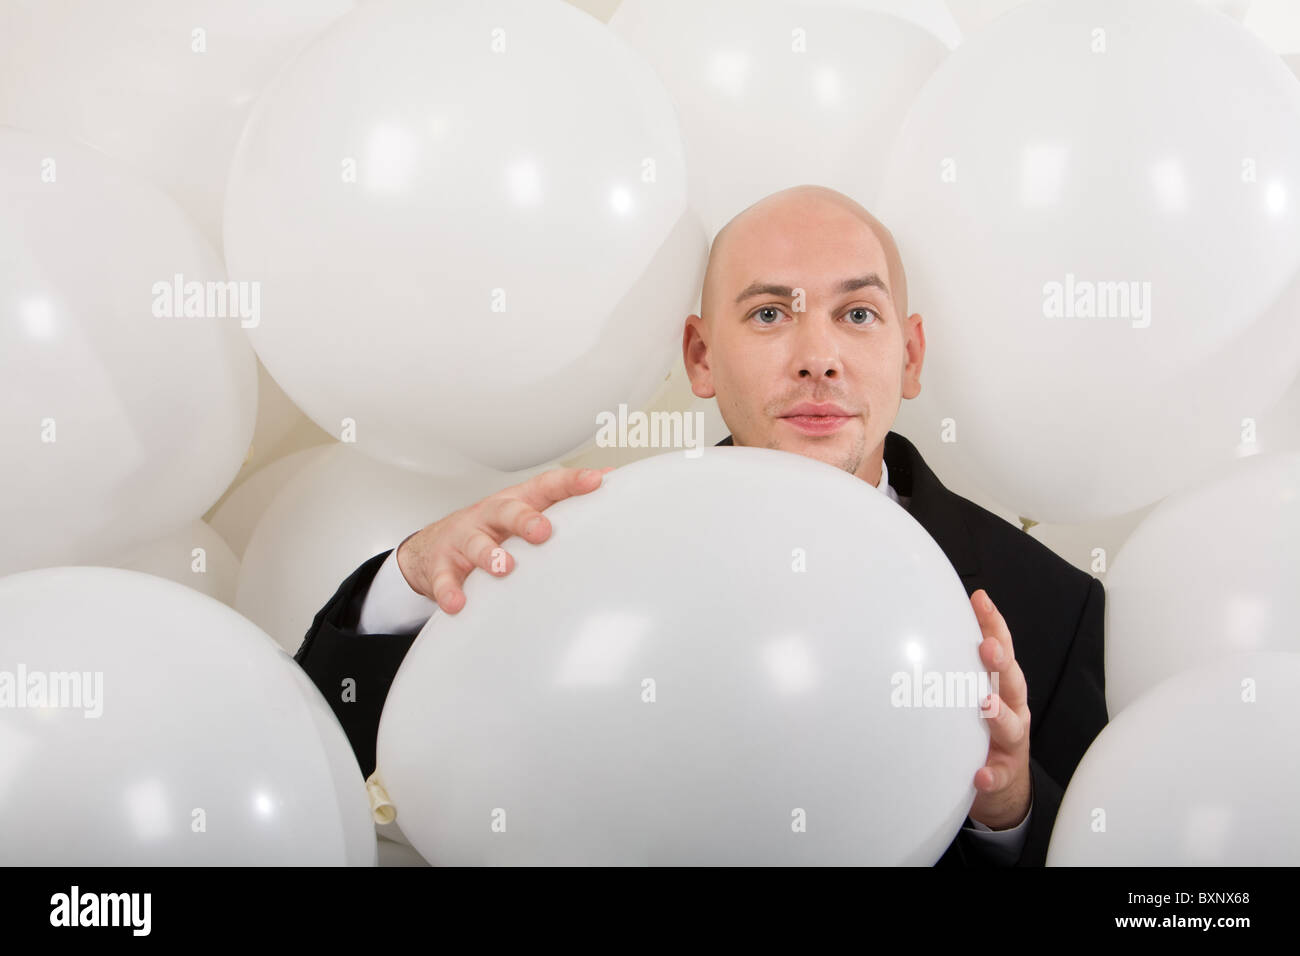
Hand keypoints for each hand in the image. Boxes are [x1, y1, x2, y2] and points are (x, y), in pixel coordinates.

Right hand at [394, 465, 615, 614]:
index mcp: (515, 502)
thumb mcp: (525, 508)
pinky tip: (459, 603)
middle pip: (507, 511)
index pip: (545, 486)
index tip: (595, 480)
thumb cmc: (491, 528)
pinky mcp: (441, 566)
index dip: (570, 482)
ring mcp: (463, 540)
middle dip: (525, 519)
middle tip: (543, 531)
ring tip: (503, 567)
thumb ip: (562, 498)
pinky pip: (444, 579)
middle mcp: (489, 516)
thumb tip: (608, 479)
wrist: (431, 547)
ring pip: (475, 543)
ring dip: (489, 554)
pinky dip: (450, 591)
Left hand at [968, 588, 1031, 829]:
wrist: (1003, 786)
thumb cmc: (980, 728)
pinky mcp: (1004, 774)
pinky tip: (981, 774)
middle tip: (987, 647)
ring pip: (1010, 725)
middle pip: (1010, 681)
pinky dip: (991, 774)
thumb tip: (921, 627)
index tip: (980, 600)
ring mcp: (1010, 743)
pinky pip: (999, 775)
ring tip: (986, 704)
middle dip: (1000, 662)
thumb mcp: (971, 692)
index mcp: (1002, 685)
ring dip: (999, 714)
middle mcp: (1011, 708)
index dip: (993, 624)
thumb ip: (955, 665)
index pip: (1000, 648)